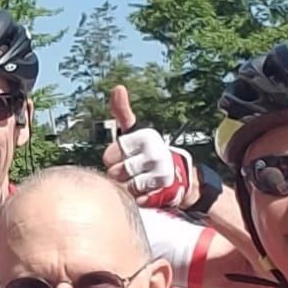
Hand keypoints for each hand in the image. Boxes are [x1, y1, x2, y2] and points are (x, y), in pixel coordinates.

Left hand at [102, 85, 196, 208]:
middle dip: (119, 175)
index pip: (109, 156)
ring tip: (141, 179)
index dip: (113, 159)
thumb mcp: (135, 131)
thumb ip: (122, 112)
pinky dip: (139, 198)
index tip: (126, 154)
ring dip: (129, 187)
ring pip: (125, 188)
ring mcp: (161, 173)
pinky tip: (148, 190)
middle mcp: (155, 152)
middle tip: (134, 169)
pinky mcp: (163, 191)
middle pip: (114, 173)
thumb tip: (118, 87)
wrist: (179, 176)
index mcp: (145, 136)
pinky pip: (136, 200)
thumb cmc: (146, 151)